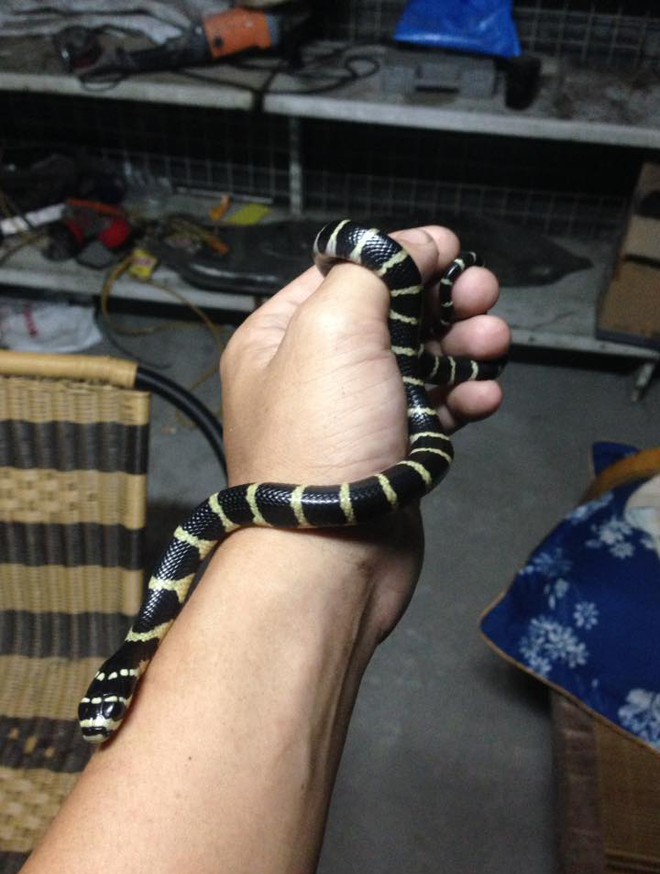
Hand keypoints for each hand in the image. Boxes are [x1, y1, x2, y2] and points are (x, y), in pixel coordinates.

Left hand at [220, 224, 509, 640]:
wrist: (331, 554)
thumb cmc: (322, 434)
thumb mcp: (333, 329)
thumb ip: (373, 273)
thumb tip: (415, 245)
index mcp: (282, 335)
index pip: (346, 275)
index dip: (401, 259)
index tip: (452, 253)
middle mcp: (314, 371)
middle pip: (390, 316)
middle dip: (443, 303)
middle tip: (486, 298)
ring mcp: (354, 414)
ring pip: (419, 361)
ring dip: (463, 348)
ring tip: (494, 345)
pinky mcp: (391, 450)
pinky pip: (432, 409)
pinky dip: (461, 398)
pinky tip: (484, 398)